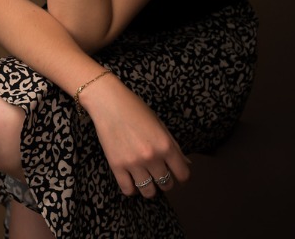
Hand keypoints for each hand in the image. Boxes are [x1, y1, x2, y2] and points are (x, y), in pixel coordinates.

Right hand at [80, 73, 190, 197]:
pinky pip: (128, 190)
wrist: (108, 102)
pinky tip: (131, 179)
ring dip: (149, 187)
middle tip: (159, 173)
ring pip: (148, 192)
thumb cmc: (135, 109)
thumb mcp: (159, 124)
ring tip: (145, 178)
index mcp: (165, 144)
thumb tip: (186, 164)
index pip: (182, 174)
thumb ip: (173, 145)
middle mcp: (152, 157)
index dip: (181, 175)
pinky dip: (132, 188)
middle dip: (165, 181)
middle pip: (166, 184)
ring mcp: (134, 163)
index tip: (176, 173)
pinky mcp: (116, 166)